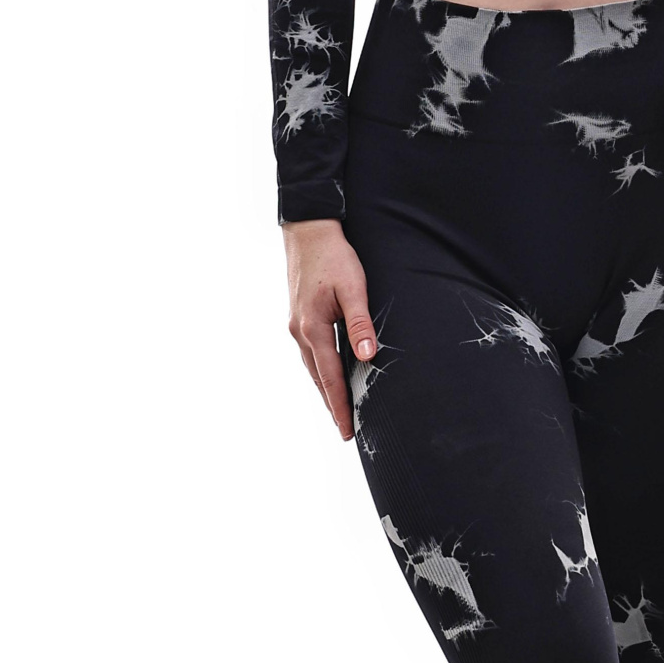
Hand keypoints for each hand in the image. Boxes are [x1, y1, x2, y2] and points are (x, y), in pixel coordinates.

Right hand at [283, 218, 376, 439]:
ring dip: (326, 390)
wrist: (308, 231)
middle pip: (318, 379)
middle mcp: (300, 332)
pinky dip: (320, 371)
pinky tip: (329, 376)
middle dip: (332, 405)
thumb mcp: (353, 287)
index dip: (340, 406)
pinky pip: (311, 354)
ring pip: (313, 368)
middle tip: (346, 431)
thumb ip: (360, 322)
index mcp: (312, 328)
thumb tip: (367, 356)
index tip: (347, 431)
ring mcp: (296, 325)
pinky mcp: (299, 318)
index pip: (330, 378)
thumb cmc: (334, 256)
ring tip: (339, 411)